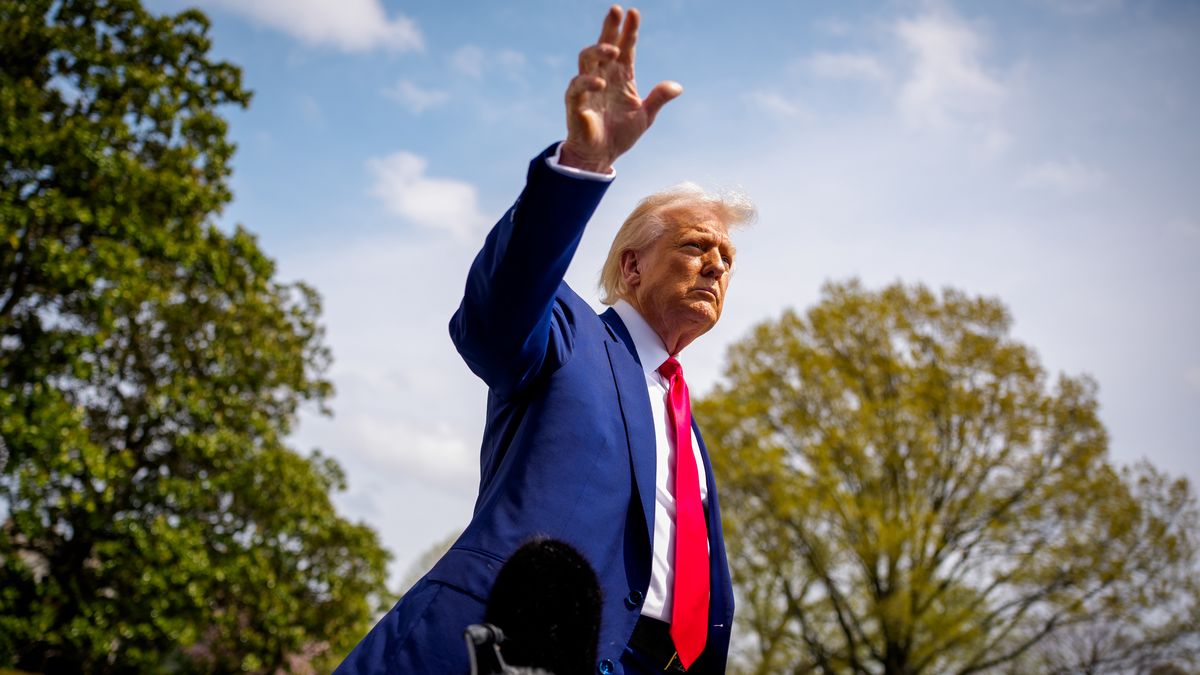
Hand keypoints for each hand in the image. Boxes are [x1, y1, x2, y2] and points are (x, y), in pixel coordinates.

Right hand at [559, 5, 682, 172]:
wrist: (601, 157)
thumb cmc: (620, 134)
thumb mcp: (645, 117)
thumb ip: (658, 99)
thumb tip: (678, 86)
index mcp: (620, 77)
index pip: (625, 47)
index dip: (629, 31)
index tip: (633, 13)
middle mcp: (603, 76)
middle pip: (604, 44)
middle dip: (610, 27)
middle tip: (616, 10)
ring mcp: (587, 88)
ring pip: (587, 59)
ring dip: (599, 50)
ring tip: (615, 49)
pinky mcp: (575, 103)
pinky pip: (577, 87)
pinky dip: (587, 82)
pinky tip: (600, 83)